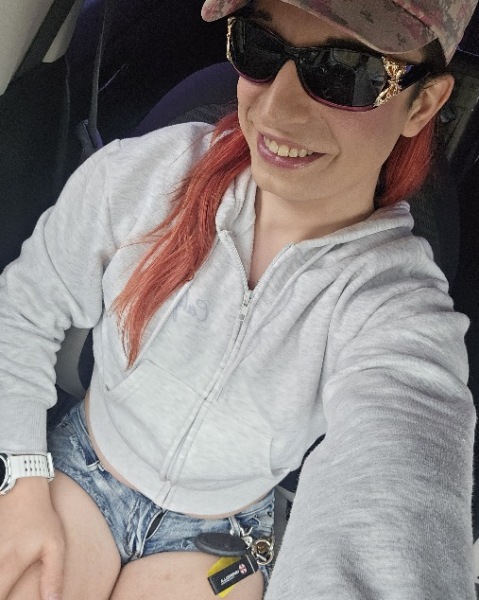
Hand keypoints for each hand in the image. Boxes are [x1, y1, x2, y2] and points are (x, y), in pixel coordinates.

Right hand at [0, 477, 64, 599]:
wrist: (21, 486)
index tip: (12, 599)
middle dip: (1, 593)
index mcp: (9, 565)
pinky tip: (2, 573)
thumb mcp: (54, 544)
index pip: (0, 599)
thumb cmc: (40, 517)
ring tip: (6, 580)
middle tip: (11, 591)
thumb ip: (53, 576)